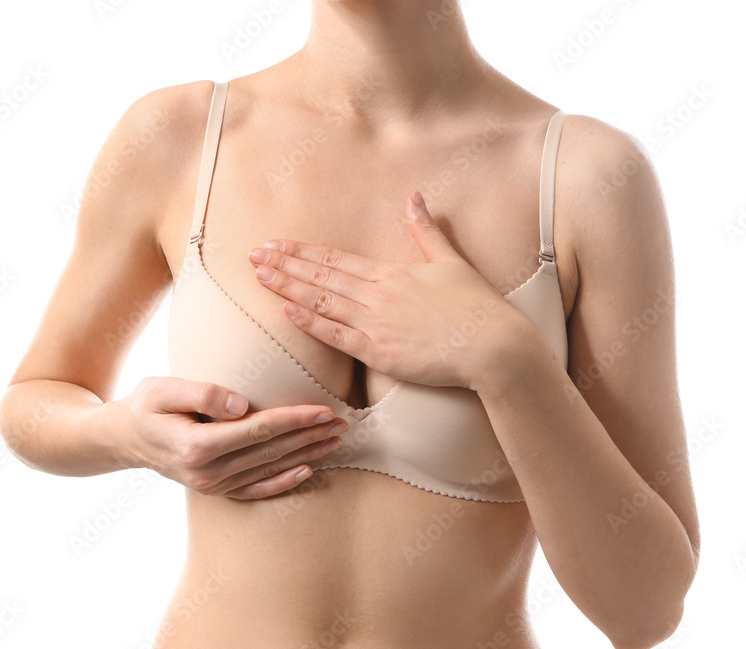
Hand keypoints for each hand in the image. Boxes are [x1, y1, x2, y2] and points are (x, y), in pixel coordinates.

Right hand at [117, 376, 348, 498]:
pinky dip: (284, 482)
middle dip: (310, 436)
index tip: (324, 409)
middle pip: (271, 451)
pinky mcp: (215, 491)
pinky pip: (256, 490)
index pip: (258, 429)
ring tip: (335, 440)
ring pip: (269, 469)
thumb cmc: (144, 405)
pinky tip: (307, 470)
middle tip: (343, 422)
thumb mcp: (162, 389)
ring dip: (306, 455)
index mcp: (196, 446)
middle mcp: (206, 472)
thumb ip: (201, 393)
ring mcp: (211, 486)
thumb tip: (241, 404)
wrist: (121, 438)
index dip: (295, 419)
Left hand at [247, 192, 516, 389]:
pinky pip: (337, 336)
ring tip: (260, 277)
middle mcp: (378, 294)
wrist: (492, 345)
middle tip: (253, 256)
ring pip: (321, 301)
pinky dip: (310, 323)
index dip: (302, 251)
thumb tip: (415, 198)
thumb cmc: (476, 305)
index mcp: (391, 273)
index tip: (277, 243)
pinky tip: (287, 312)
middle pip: (321, 276)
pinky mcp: (380, 352)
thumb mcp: (451, 261)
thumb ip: (427, 230)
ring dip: (288, 288)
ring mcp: (376, 323)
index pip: (336, 259)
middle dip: (284, 265)